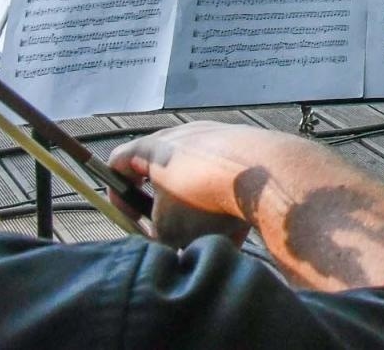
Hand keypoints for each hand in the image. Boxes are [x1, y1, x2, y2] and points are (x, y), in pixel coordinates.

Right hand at [108, 122, 285, 247]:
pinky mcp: (249, 146)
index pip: (118, 163)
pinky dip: (231, 201)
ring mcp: (219, 137)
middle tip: (172, 230)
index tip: (131, 220)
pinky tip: (241, 225)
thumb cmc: (203, 200)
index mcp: (154, 149)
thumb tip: (168, 247)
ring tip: (213, 235)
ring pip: (199, 178)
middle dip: (166, 206)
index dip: (117, 195)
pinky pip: (231, 177)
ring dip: (202, 208)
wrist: (266, 174)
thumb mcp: (168, 232)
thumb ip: (157, 239)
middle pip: (163, 171)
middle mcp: (184, 135)